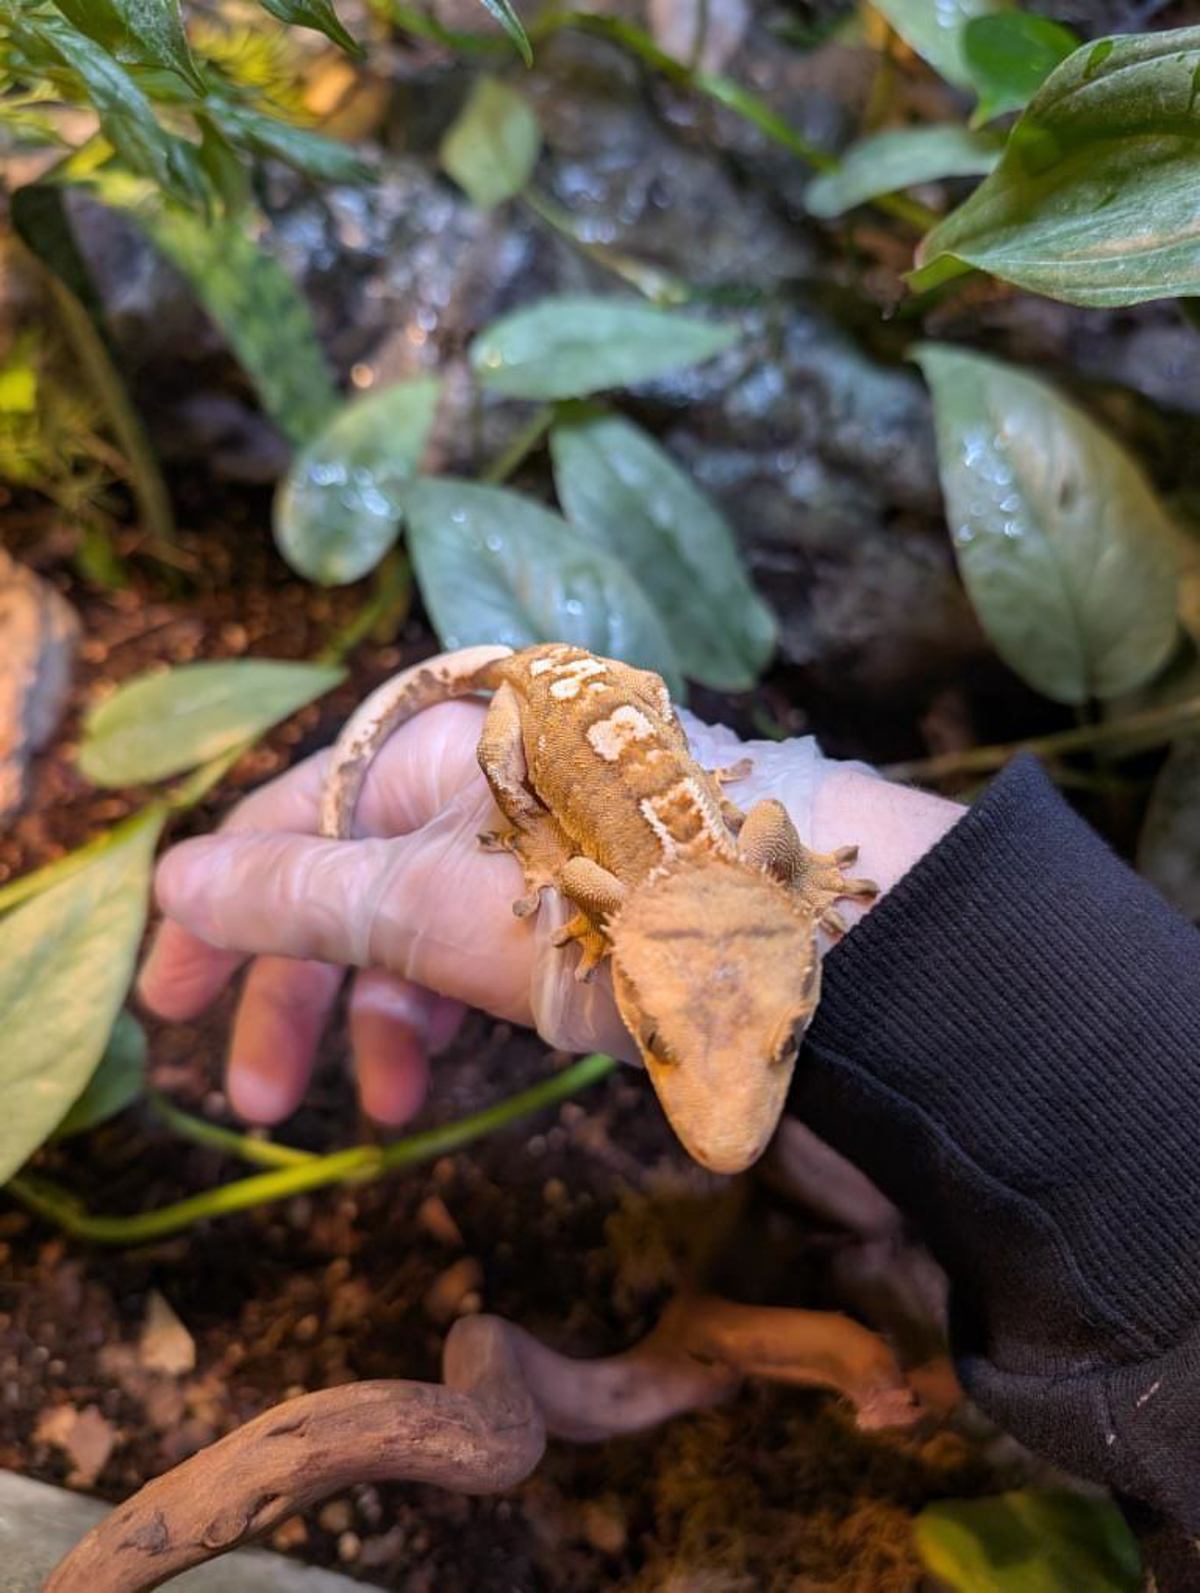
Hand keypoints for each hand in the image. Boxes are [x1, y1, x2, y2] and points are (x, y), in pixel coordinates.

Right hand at [138, 695, 962, 1127]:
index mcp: (461, 739)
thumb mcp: (465, 913)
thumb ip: (319, 895)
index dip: (223, 904)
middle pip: (361, 867)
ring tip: (380, 1111)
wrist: (879, 952)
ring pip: (435, 912)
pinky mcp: (623, 890)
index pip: (299, 810)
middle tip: (256, 1097)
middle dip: (300, 979)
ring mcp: (571, 830)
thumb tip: (178, 875)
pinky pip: (508, 937)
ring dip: (386, 1007)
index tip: (169, 1007)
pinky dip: (467, 1001)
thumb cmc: (659, 915)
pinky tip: (463, 1062)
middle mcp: (509, 767)